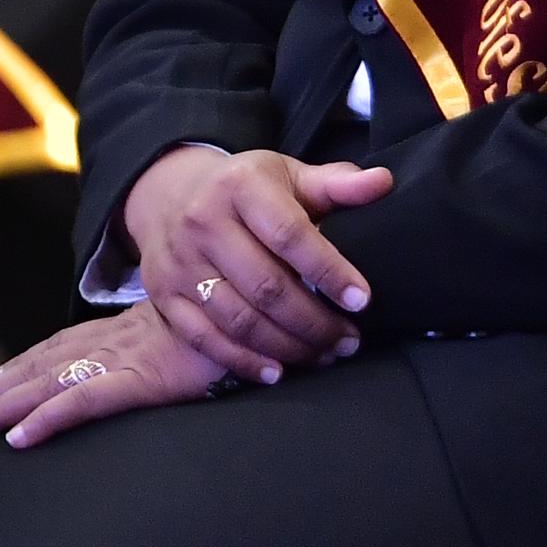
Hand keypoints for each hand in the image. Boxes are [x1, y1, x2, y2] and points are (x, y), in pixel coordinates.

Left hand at [0, 306, 226, 449]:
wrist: (268, 304)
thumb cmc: (235, 324)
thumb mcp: (193, 334)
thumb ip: (172, 346)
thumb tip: (163, 361)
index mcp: (120, 334)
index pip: (53, 352)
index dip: (14, 372)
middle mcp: (110, 343)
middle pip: (34, 371)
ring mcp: (123, 359)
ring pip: (44, 385)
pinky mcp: (143, 380)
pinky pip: (86, 401)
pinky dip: (49, 418)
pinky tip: (19, 440)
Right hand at [120, 146, 388, 380]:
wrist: (170, 194)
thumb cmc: (247, 188)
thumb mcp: (289, 174)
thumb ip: (337, 183)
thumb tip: (383, 183)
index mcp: (241, 187)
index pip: (291, 235)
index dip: (329, 271)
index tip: (362, 300)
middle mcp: (204, 224)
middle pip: (266, 286)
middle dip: (314, 321)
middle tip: (349, 341)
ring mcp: (180, 263)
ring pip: (238, 318)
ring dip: (286, 346)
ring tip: (324, 356)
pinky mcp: (164, 295)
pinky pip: (204, 338)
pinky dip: (243, 360)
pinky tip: (277, 372)